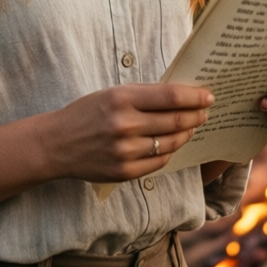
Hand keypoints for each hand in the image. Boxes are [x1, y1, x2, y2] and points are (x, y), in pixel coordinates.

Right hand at [44, 83, 212, 183]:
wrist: (57, 143)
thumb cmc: (88, 113)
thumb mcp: (112, 94)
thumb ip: (144, 95)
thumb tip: (181, 96)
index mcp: (122, 98)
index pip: (170, 96)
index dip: (194, 96)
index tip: (208, 95)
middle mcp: (125, 125)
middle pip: (175, 120)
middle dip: (196, 115)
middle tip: (206, 112)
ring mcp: (125, 151)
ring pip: (170, 143)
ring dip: (186, 134)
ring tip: (192, 127)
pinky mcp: (124, 172)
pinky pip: (159, 162)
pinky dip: (170, 151)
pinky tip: (173, 143)